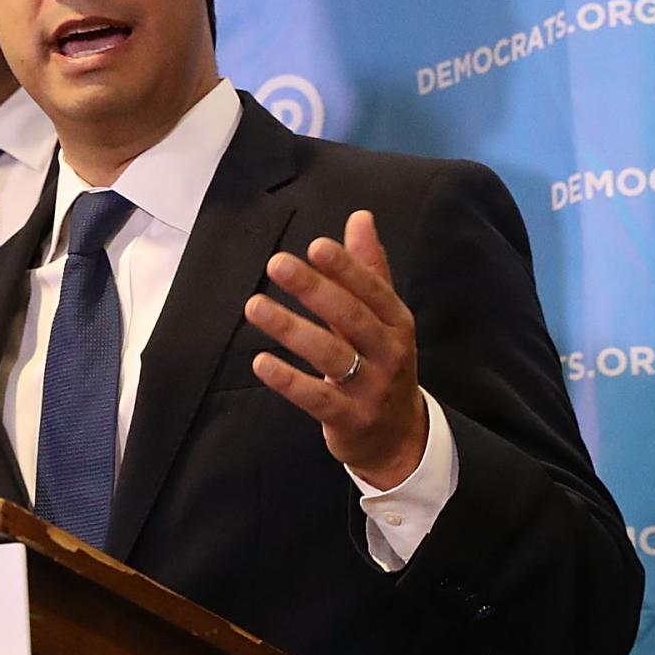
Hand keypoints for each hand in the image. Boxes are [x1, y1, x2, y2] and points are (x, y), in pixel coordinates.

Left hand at [244, 210, 427, 487]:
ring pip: (330, 354)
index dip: (346, 267)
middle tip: (277, 263)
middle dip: (314, 289)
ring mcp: (371, 389)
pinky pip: (316, 398)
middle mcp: (389, 353)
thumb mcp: (385, 319)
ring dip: (290, 329)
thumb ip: (369, 270)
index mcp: (397, 323)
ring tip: (254, 306)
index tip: (316, 245)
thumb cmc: (384, 366)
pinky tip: (260, 362)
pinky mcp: (350, 419)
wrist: (400, 437)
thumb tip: (360, 217)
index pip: (372, 290)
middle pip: (350, 317)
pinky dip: (288, 381)